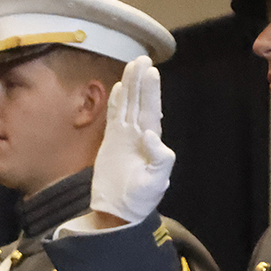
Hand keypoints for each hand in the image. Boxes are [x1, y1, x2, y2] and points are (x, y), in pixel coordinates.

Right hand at [90, 57, 175, 226]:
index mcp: (151, 142)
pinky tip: (118, 88)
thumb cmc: (140, 200)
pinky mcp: (111, 143)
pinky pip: (114, 117)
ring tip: (131, 65)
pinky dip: (116, 103)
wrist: (119, 211)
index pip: (151, 110)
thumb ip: (159, 159)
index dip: (151, 91)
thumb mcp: (155, 182)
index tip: (150, 72)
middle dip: (140, 81)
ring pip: (127, 106)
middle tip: (141, 59)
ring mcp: (124, 137)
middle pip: (140, 102)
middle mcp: (138, 135)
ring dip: (129, 86)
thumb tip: (150, 134)